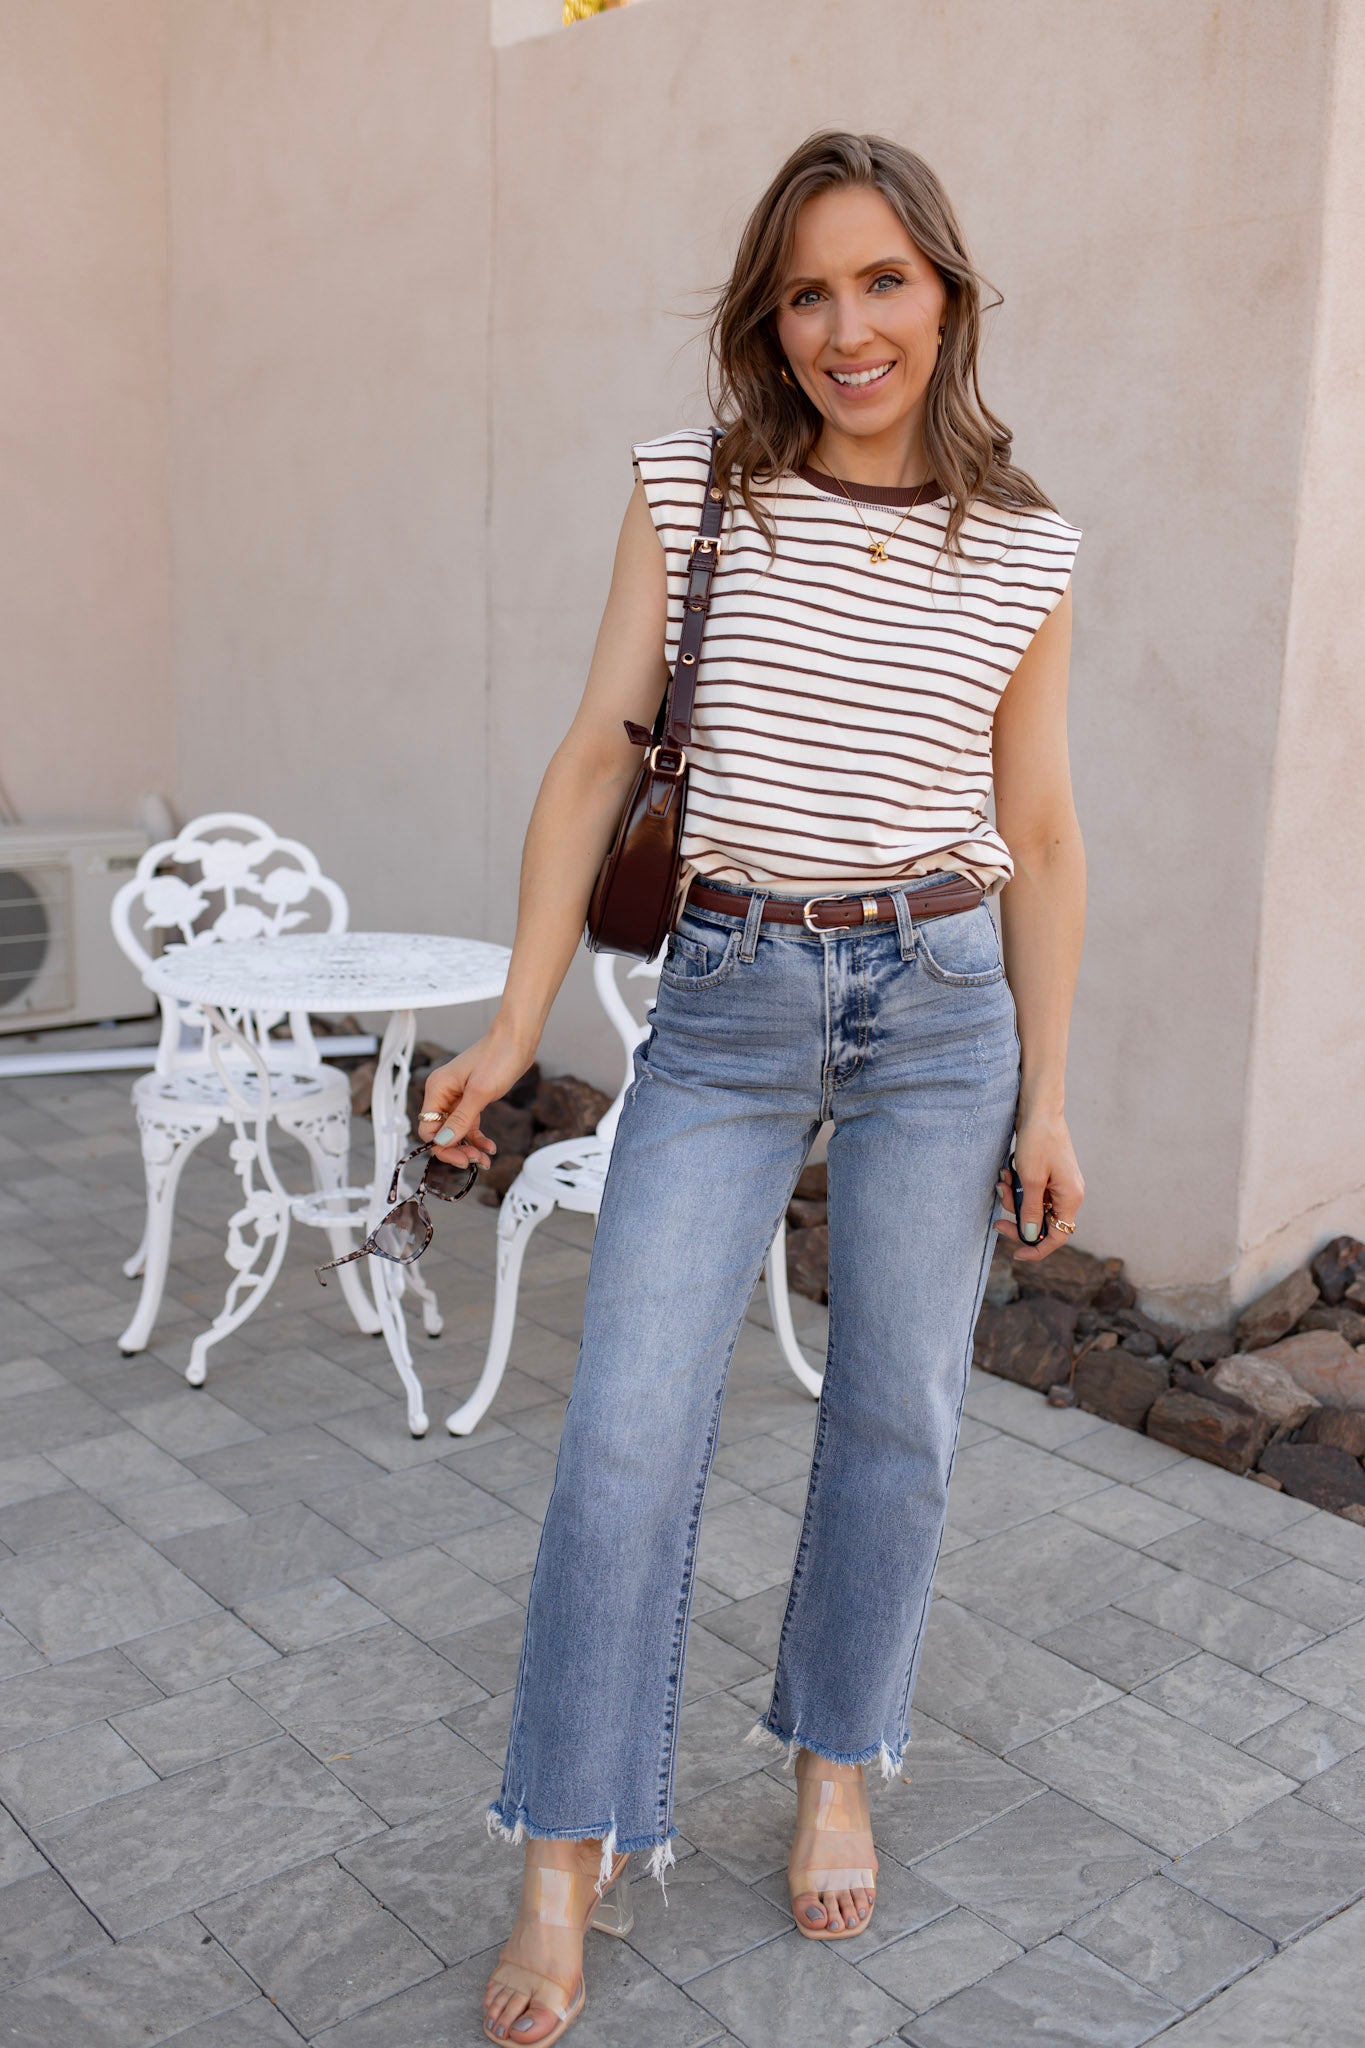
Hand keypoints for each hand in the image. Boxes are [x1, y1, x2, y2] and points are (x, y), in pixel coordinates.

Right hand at [418, 1026, 535, 1170]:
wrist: (517, 1040)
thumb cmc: (498, 1057)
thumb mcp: (480, 1092)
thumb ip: (461, 1119)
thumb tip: (443, 1142)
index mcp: (437, 1089)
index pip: (428, 1128)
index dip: (442, 1147)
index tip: (462, 1159)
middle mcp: (442, 1094)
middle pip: (440, 1132)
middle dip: (456, 1149)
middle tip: (476, 1161)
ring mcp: (456, 1097)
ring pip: (455, 1131)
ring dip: (468, 1147)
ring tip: (485, 1159)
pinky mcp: (471, 1099)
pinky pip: (468, 1124)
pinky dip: (477, 1138)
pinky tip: (489, 1148)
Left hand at [994, 1108, 1083, 1262]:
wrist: (1039, 1109)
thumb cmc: (1038, 1141)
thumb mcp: (1030, 1179)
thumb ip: (1030, 1210)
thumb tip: (1031, 1237)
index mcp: (1071, 1198)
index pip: (1058, 1236)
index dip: (1037, 1249)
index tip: (1015, 1253)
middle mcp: (1069, 1194)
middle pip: (1043, 1223)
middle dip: (1018, 1218)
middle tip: (997, 1220)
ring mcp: (1059, 1184)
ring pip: (1033, 1206)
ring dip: (1014, 1199)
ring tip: (1002, 1180)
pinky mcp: (1049, 1175)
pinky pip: (1031, 1192)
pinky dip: (1017, 1187)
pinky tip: (1007, 1173)